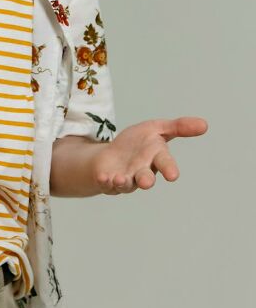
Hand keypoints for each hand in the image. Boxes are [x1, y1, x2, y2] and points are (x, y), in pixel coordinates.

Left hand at [93, 116, 207, 194]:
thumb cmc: (137, 143)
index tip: (173, 175)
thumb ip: (179, 127)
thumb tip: (205, 124)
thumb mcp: (156, 129)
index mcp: (155, 157)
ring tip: (120, 179)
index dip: (169, 168)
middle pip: (146, 177)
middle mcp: (142, 171)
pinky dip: (105, 180)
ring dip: (123, 182)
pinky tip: (103, 178)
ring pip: (126, 183)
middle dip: (146, 180)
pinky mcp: (108, 180)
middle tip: (147, 182)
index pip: (164, 162)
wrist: (111, 155)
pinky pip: (106, 182)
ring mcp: (126, 178)